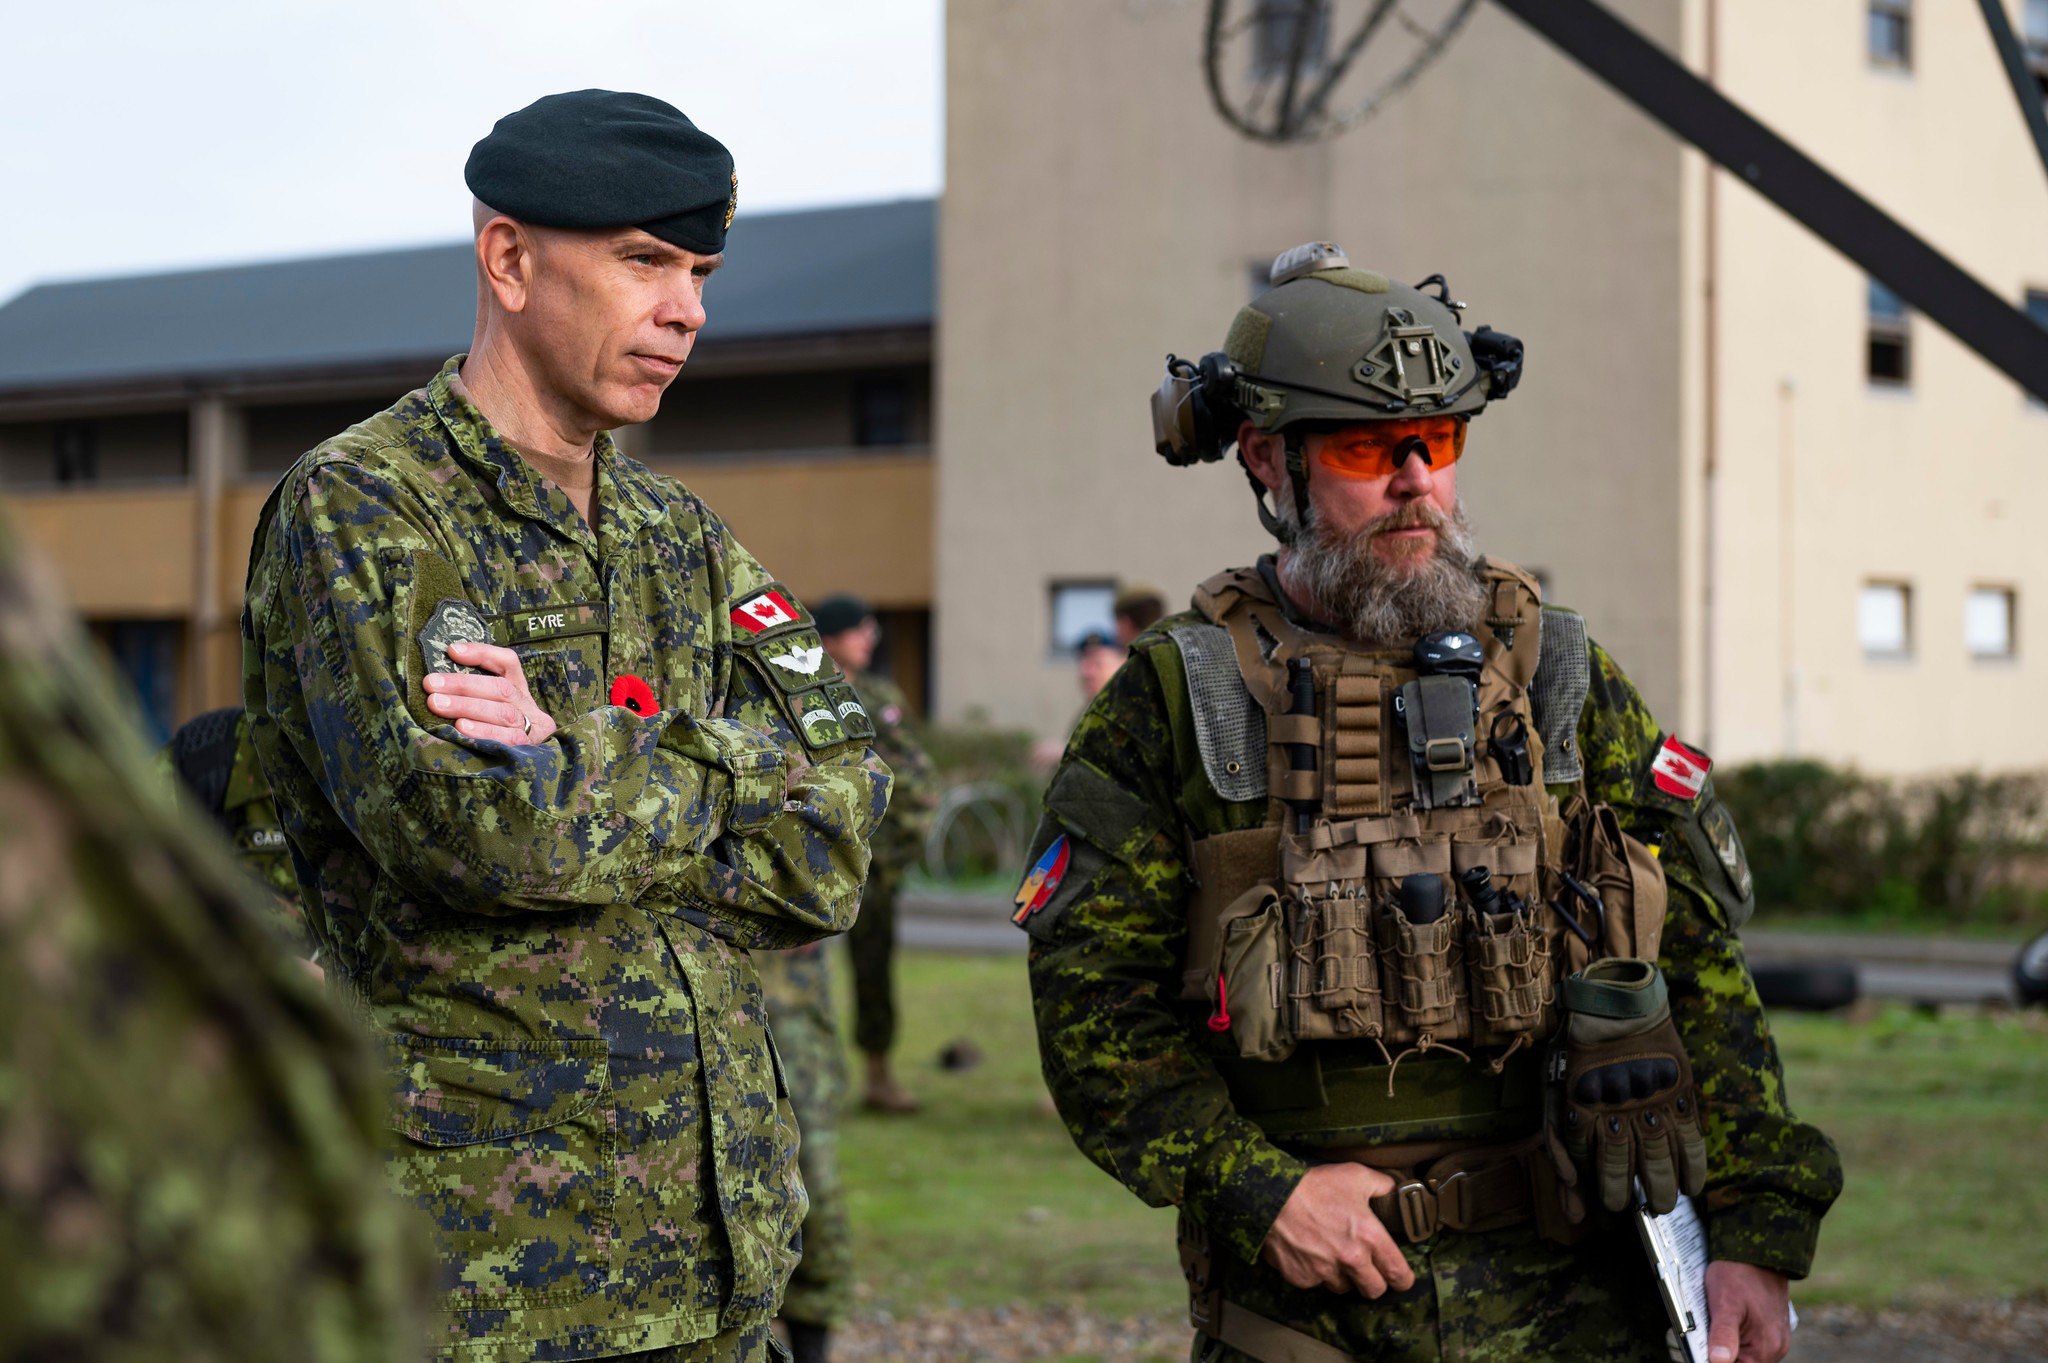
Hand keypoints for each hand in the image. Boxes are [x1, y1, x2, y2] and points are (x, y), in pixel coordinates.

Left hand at [423, 640, 556, 744]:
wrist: (523, 777)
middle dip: (463, 685)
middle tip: (430, 684)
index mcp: (520, 691)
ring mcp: (534, 731)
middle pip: (501, 689)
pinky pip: (508, 740)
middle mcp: (530, 709)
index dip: (482, 653)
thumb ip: (469, 694)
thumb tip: (435, 680)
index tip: (452, 651)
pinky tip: (461, 730)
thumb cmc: (490, 739)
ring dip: (468, 707)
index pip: (508, 663)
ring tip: (437, 705)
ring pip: (503, 713)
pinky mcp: (530, 752)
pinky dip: (483, 732)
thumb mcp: (483, 711)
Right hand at [1260, 1163, 1414, 1297]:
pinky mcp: (1302, 1278)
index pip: (1398, 1273)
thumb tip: (1398, 1192)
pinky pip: (1315, 1283)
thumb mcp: (1355, 1175)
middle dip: (1374, 1282)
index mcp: (1369, 1236)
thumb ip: (1383, 1186)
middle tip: (1367, 1269)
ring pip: (1344, 1288)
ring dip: (1343, 1276)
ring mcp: (1325, 1272)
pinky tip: (1309, 1252)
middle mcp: (1350, 1259)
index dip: (1402, 1279)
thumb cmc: (1315, 1185)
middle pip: (1374, 1290)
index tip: (1400, 1277)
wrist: (1271, 1196)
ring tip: (1333, 1255)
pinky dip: (1315, 1272)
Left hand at [1703, 1261, 1790, 1362]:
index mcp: (1765, 1347)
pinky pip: (1750, 1342)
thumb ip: (1722, 1335)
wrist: (1756, 1253)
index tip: (1701, 1346)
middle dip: (1720, 1352)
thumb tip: (1718, 1362)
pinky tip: (1726, 1320)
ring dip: (1727, 1344)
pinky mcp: (1771, 1331)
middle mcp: (1775, 1349)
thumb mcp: (1724, 1303)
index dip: (1714, 1361)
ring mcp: (1775, 1340)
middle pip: (1740, 1362)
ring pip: (1744, 1354)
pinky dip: (1735, 1336)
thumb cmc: (1738, 1274)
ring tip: (1716, 1321)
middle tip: (1707, 1329)